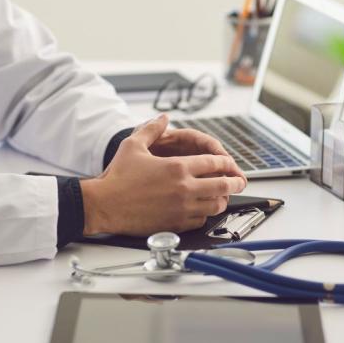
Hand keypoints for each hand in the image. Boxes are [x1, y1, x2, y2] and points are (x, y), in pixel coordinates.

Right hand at [80, 114, 246, 235]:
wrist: (104, 205)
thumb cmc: (117, 177)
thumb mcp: (133, 145)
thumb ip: (152, 129)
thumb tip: (164, 118)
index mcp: (178, 167)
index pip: (215, 164)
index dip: (227, 163)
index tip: (230, 165)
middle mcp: (184, 189)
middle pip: (223, 185)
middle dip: (236, 182)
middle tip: (240, 182)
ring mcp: (182, 208)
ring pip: (216, 205)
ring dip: (222, 199)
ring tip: (223, 196)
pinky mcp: (176, 224)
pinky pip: (201, 220)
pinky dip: (205, 214)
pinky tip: (203, 210)